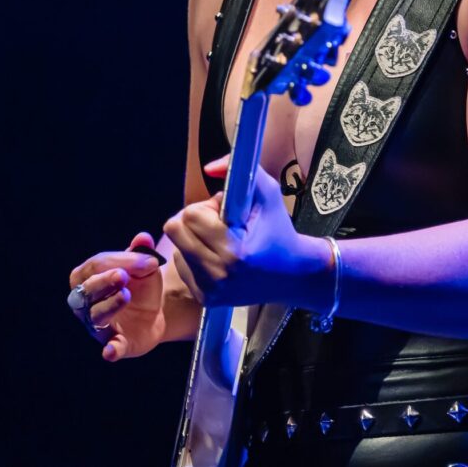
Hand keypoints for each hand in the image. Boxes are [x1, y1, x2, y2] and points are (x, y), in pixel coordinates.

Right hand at [67, 232, 164, 361]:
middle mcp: (86, 303)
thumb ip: (141, 253)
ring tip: (126, 295)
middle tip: (122, 275)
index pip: (95, 265)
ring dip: (109, 306)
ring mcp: (98, 325)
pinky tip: (110, 351)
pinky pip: (110, 348)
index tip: (145, 260)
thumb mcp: (143, 267)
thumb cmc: (140, 284)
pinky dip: (110, 350)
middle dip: (104, 282)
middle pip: (88, 290)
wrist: (156, 312)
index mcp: (87, 278)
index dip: (117, 261)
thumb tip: (143, 238)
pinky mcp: (116, 344)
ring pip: (96, 316)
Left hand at [163, 156, 327, 310]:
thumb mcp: (267, 193)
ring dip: (193, 239)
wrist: (292, 274)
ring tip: (220, 241)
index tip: (226, 212)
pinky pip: (181, 266)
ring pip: (176, 248)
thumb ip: (238, 170)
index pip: (190, 216)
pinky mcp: (205, 299)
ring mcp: (211, 290)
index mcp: (234, 250)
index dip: (207, 207)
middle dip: (194, 221)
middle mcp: (219, 273)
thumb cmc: (278, 230)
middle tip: (218, 224)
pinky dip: (194, 257)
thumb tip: (208, 168)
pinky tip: (217, 257)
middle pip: (175, 230)